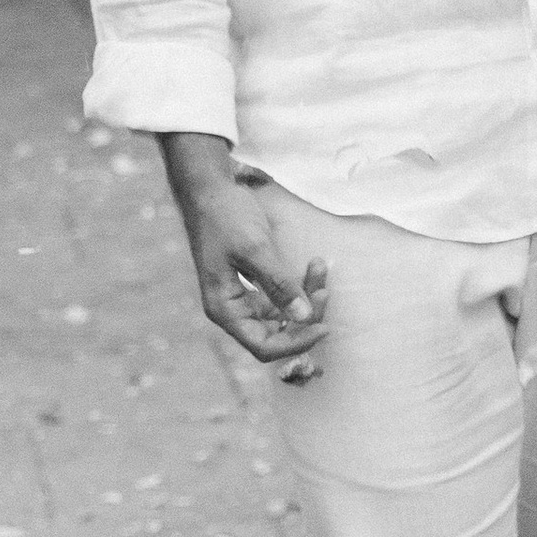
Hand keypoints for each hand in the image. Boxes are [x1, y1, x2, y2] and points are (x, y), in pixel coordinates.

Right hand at [157, 133, 329, 370]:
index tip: (324, 327)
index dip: (295, 342)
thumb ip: (279, 285)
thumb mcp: (255, 249)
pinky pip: (282, 295)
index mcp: (224, 309)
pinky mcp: (254, 282)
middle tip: (325, 290)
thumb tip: (304, 317)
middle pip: (277, 333)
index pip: (264, 346)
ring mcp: (244, 297)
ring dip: (306, 296)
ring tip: (319, 268)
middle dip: (305, 315)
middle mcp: (233, 309)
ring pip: (284, 313)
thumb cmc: (225, 217)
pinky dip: (300, 284)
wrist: (211, 189)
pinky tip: (314, 265)